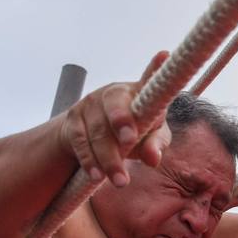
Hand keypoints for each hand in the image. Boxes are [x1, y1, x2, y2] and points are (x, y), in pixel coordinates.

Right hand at [58, 51, 172, 186]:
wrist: (93, 135)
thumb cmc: (134, 132)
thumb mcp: (150, 138)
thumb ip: (156, 145)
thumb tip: (154, 159)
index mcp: (138, 92)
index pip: (149, 78)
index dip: (155, 68)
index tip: (164, 57)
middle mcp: (113, 92)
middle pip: (115, 103)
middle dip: (121, 120)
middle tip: (130, 140)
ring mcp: (90, 104)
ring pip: (97, 130)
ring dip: (109, 157)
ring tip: (120, 181)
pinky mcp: (73, 120)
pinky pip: (80, 141)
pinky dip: (90, 160)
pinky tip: (97, 176)